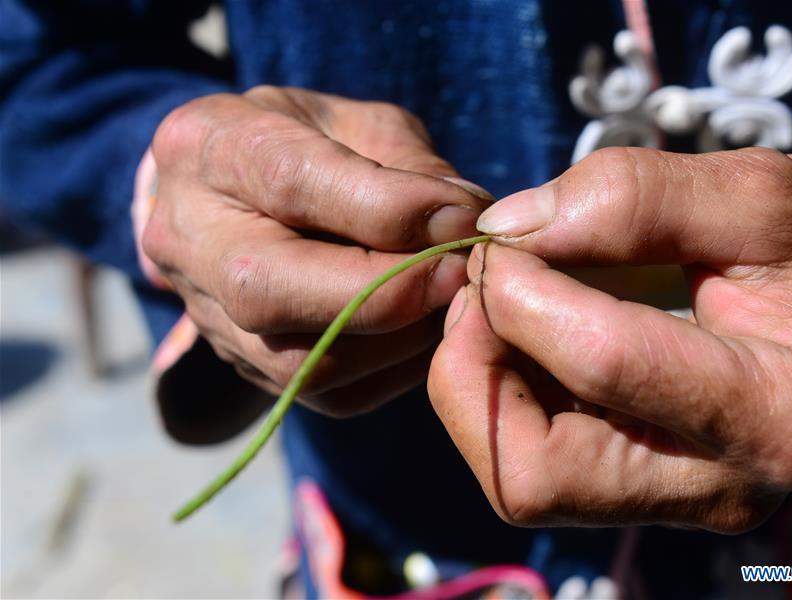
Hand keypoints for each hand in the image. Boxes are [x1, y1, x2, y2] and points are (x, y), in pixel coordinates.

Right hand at [143, 86, 491, 415]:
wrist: (243, 197)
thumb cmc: (313, 145)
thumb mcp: (359, 123)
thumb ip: (409, 165)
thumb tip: (465, 223)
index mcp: (210, 146)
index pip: (289, 182)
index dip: (388, 210)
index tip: (464, 219)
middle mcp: (188, 238)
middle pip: (270, 290)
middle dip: (386, 291)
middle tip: (461, 274)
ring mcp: (207, 315)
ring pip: (304, 360)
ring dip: (401, 338)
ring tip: (451, 298)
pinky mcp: (249, 369)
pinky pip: (330, 394)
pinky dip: (395, 368)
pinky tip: (425, 328)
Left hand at [429, 147, 791, 531]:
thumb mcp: (764, 194)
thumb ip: (637, 199)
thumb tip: (506, 228)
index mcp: (779, 412)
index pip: (601, 364)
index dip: (520, 289)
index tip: (498, 235)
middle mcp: (722, 486)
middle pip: (535, 473)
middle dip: (476, 369)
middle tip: (481, 284)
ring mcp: (676, 498)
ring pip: (520, 478)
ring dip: (479, 384)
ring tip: (499, 301)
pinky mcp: (643, 489)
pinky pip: (532, 460)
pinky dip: (500, 393)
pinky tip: (522, 329)